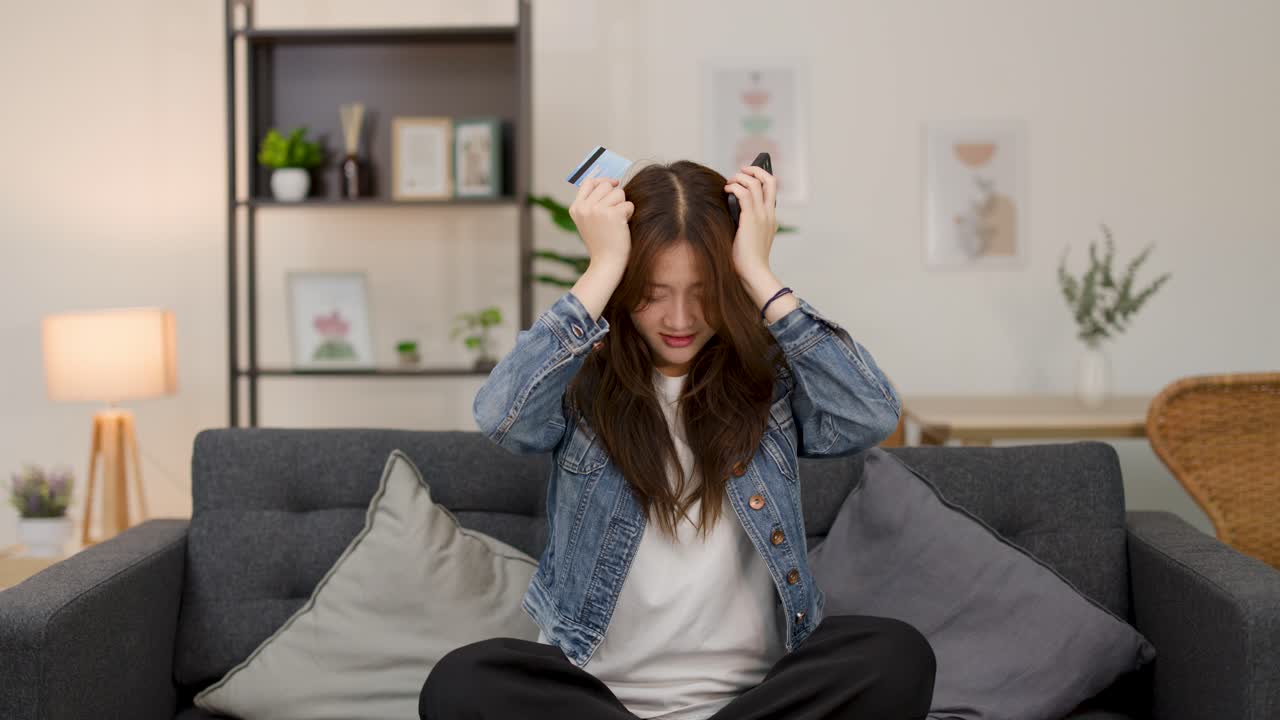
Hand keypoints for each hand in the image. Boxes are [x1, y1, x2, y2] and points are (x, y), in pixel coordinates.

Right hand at [569, 177, 633, 273]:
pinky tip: (623, 227)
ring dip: (623, 205)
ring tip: (618, 222)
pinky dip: (629, 214)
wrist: (606, 263)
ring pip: (619, 193)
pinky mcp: (612, 214)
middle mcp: (584, 207)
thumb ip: (593, 202)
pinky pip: (628, 204)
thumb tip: (612, 181)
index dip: (602, 181)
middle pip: (606, 185)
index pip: (589, 182)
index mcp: (576, 208)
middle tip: (615, 213)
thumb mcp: (589, 221)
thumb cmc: (601, 243)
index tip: (613, 184)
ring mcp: (597, 210)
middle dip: (615, 196)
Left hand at [725, 166, 796, 322]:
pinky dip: (735, 187)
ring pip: (755, 183)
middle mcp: (769, 214)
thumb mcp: (747, 238)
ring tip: (729, 182)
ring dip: (740, 178)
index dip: (760, 178)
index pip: (772, 189)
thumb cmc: (746, 260)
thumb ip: (743, 223)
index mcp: (771, 218)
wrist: (753, 273)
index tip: (747, 177)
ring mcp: (762, 215)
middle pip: (770, 180)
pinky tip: (726, 190)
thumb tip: (728, 209)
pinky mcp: (751, 219)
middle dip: (755, 170)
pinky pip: (744, 193)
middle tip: (741, 170)